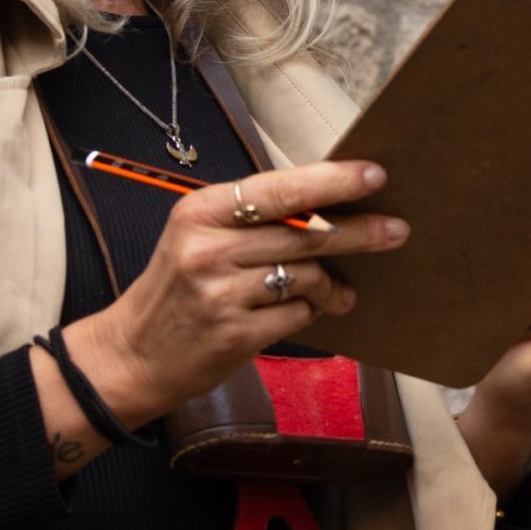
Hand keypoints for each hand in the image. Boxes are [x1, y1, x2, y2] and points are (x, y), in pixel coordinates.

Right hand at [68, 159, 410, 428]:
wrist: (133, 354)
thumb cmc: (177, 288)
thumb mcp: (197, 238)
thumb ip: (253, 220)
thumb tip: (329, 207)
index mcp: (200, 212)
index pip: (279, 190)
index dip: (331, 181)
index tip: (374, 174)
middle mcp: (208, 249)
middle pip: (305, 234)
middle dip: (358, 233)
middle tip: (397, 231)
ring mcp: (220, 295)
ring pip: (306, 277)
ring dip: (332, 285)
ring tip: (340, 292)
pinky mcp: (234, 336)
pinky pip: (297, 317)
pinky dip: (311, 313)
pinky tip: (310, 312)